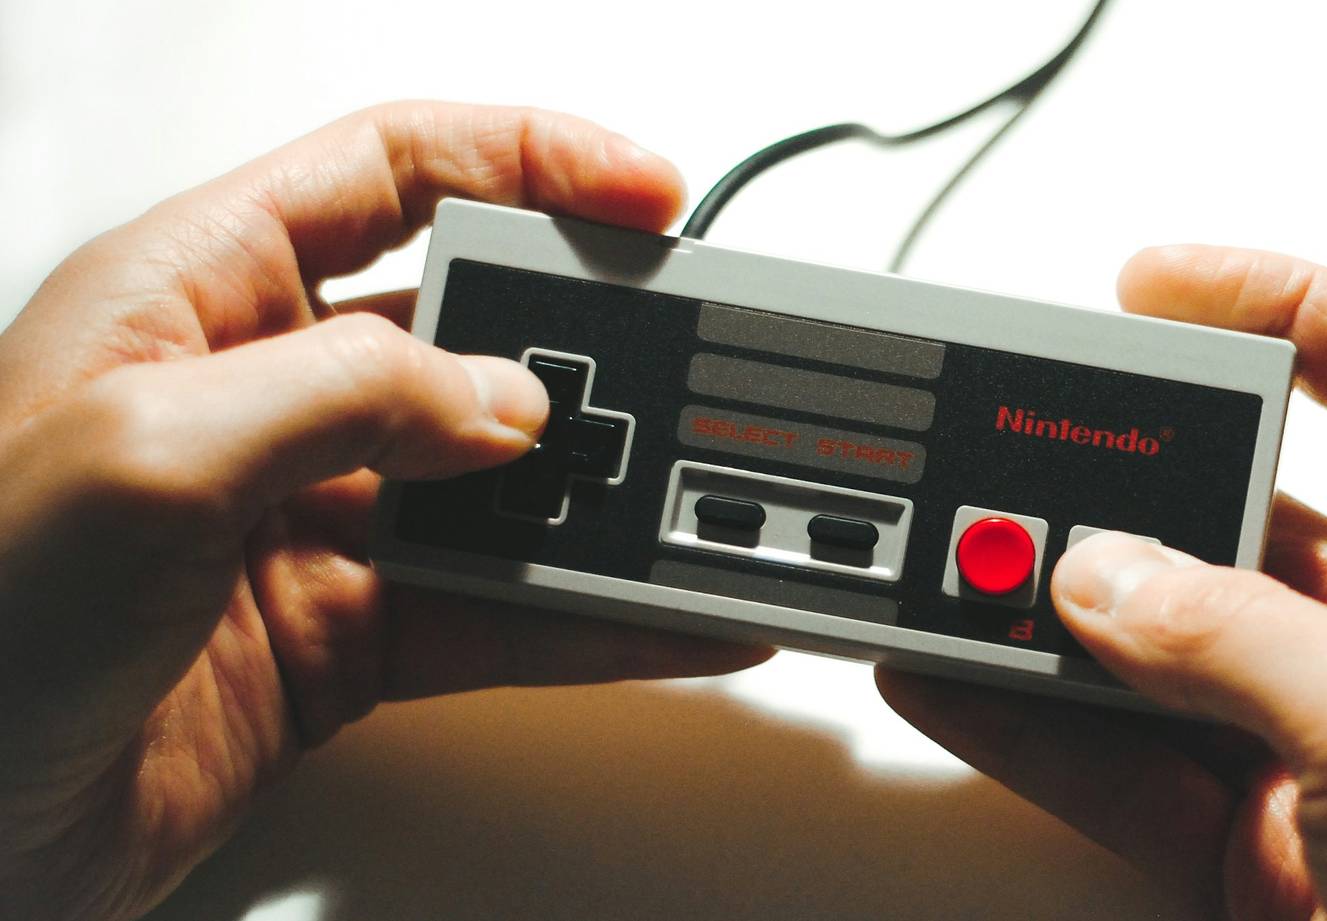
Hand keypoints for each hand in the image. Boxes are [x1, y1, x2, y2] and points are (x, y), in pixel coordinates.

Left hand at [0, 102, 771, 920]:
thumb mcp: (146, 453)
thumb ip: (347, 393)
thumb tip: (502, 397)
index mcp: (190, 293)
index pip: (390, 173)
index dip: (528, 161)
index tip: (644, 195)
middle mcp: (257, 396)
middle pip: (472, 331)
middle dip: (589, 349)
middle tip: (686, 375)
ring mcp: (304, 522)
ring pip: (498, 486)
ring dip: (604, 498)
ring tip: (695, 514)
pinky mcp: (336, 639)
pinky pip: (495, 611)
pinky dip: (587, 616)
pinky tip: (652, 613)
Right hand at [880, 246, 1326, 919]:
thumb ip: (1244, 641)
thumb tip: (1110, 573)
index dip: (1297, 309)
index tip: (1171, 284)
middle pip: (1260, 514)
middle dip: (1143, 480)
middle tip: (1032, 452)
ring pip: (1175, 647)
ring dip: (1068, 611)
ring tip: (962, 567)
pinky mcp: (1271, 856)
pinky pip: (1134, 765)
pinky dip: (1043, 727)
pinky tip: (970, 683)